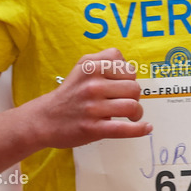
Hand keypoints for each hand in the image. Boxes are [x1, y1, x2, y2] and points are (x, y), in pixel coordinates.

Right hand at [30, 47, 151, 148]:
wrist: (45, 119)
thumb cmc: (70, 94)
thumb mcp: (83, 67)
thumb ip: (106, 61)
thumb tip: (130, 68)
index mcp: (91, 67)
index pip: (127, 67)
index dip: (128, 77)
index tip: (121, 84)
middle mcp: (92, 85)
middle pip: (134, 87)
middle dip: (134, 95)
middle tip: (125, 101)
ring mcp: (92, 107)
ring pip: (132, 106)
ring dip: (137, 112)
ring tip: (131, 115)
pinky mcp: (93, 128)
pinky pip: (125, 129)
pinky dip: (139, 129)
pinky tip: (145, 128)